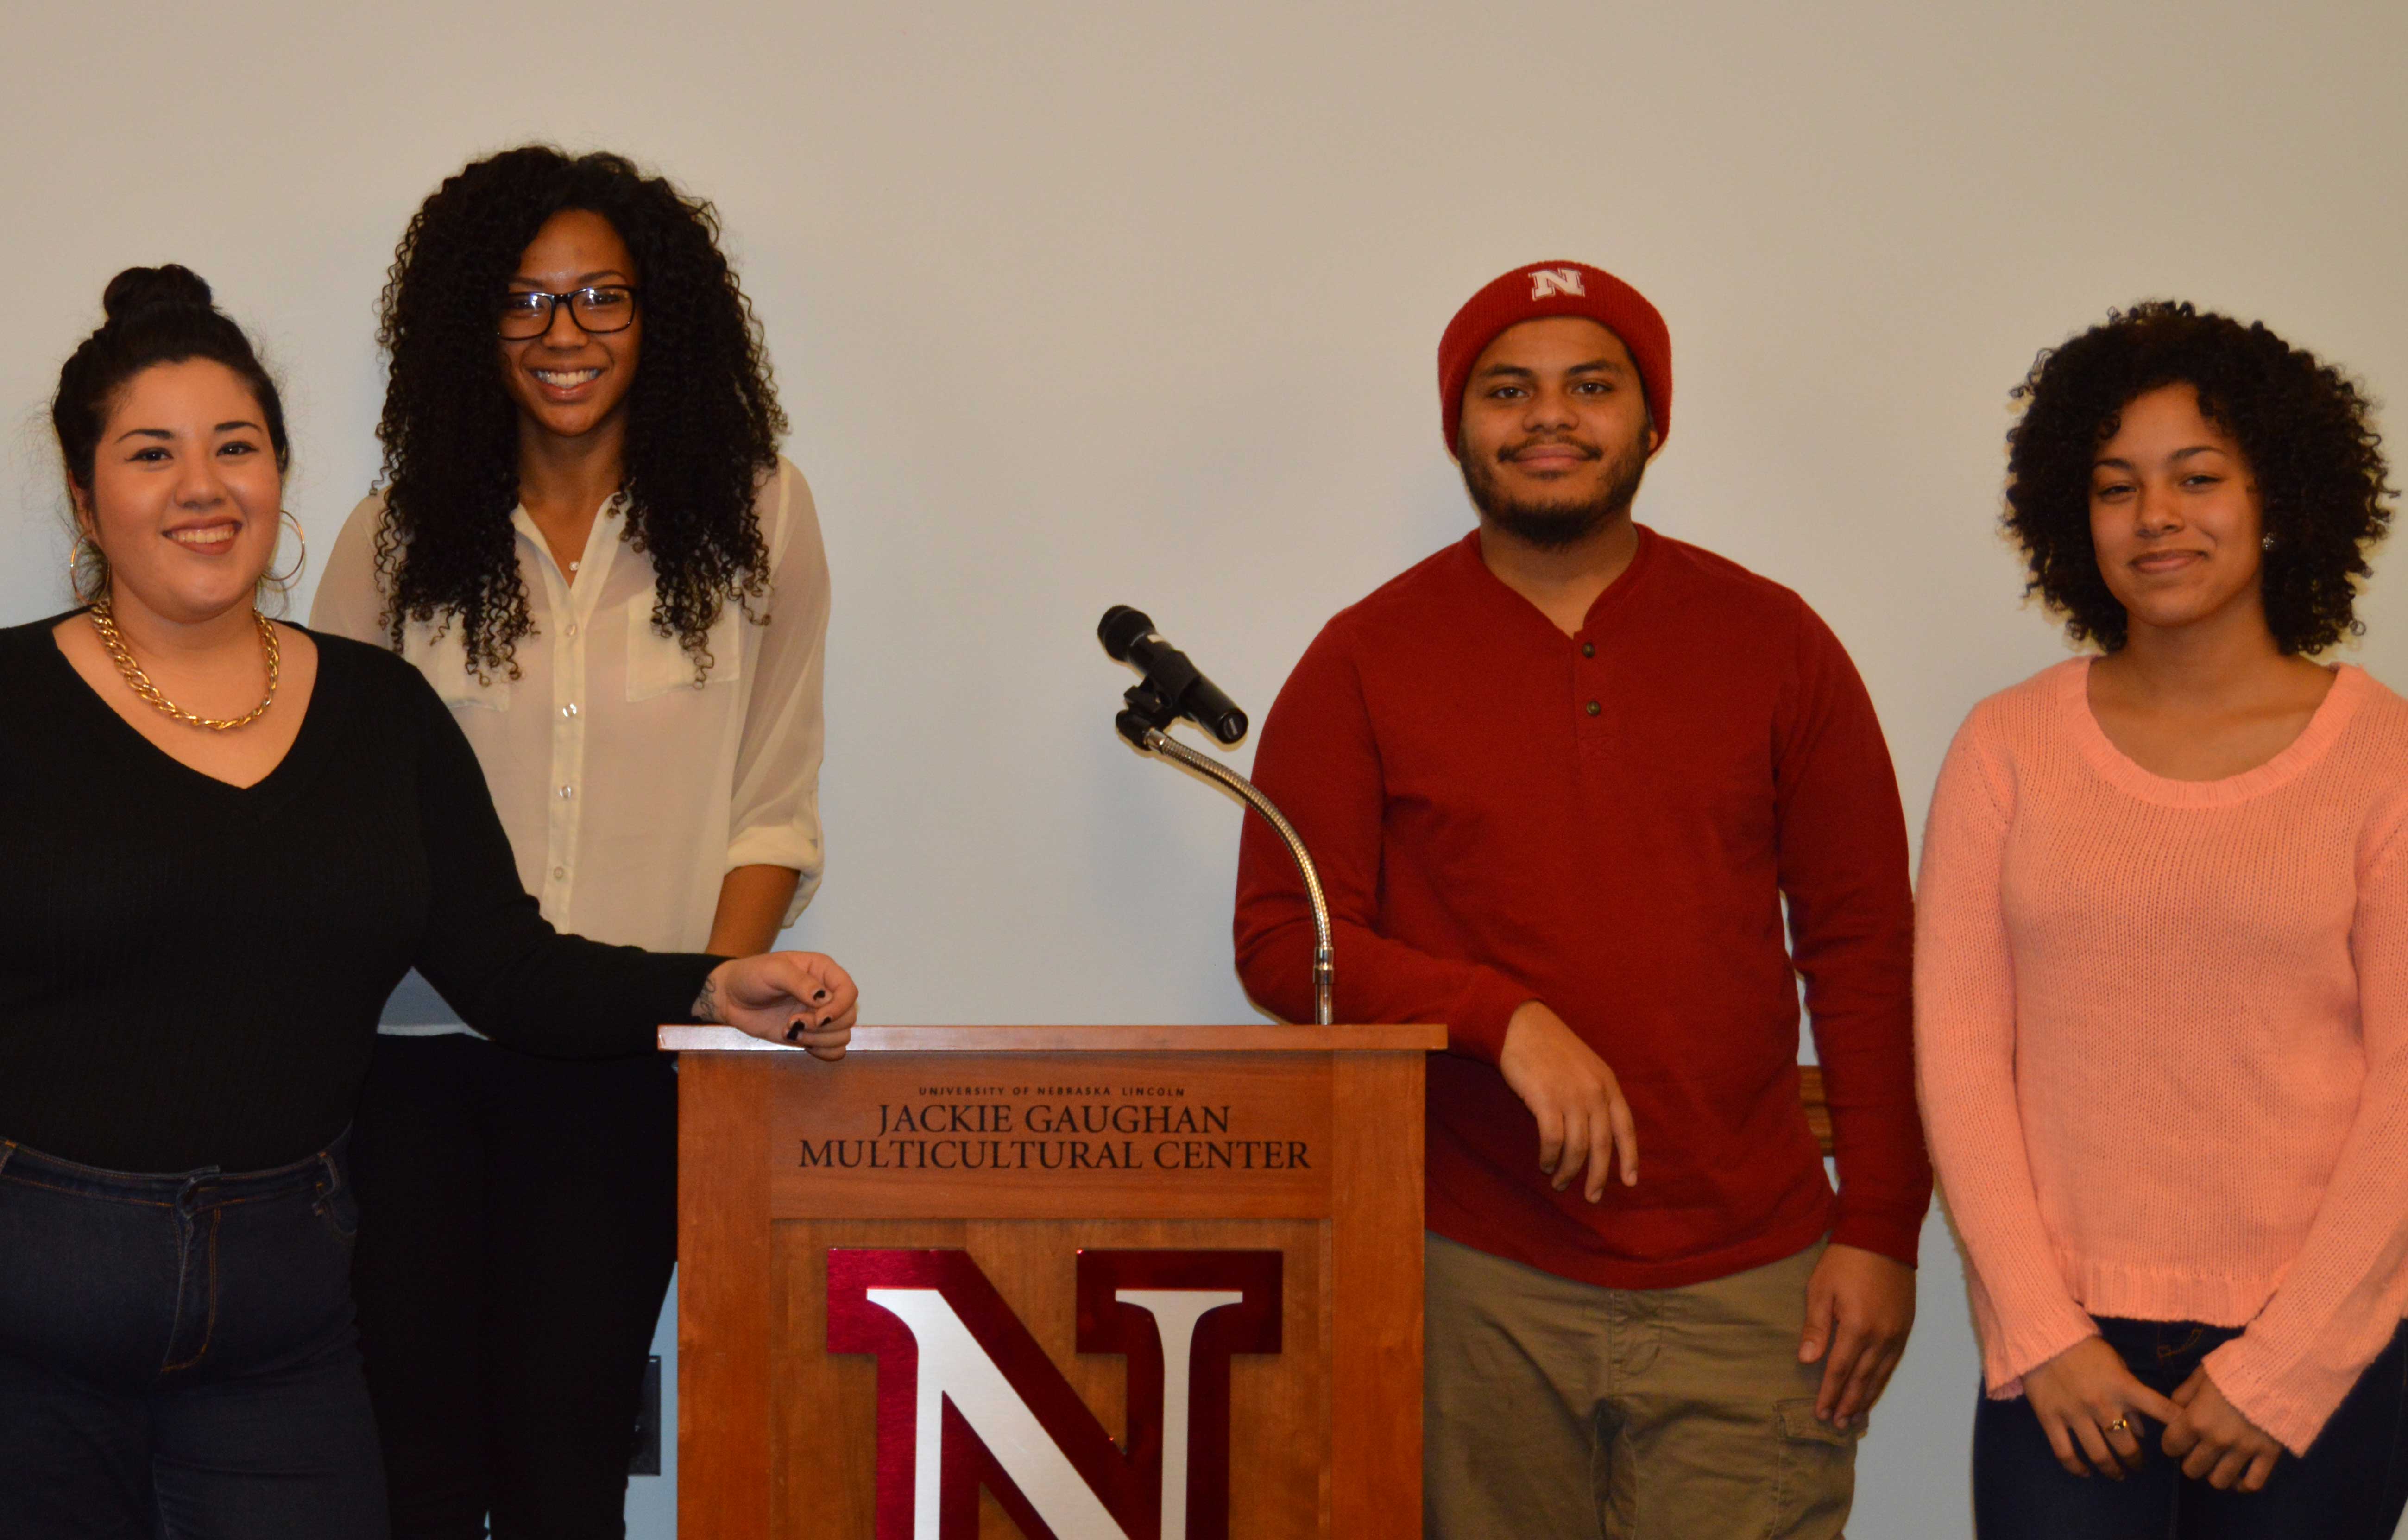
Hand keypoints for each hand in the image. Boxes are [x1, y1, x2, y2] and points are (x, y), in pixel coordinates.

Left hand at [696, 952, 857, 1060]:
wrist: (730, 998)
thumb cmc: (750, 976)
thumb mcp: (773, 971)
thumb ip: (800, 982)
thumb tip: (824, 999)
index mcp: (823, 971)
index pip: (849, 991)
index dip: (840, 1007)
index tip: (817, 1017)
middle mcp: (826, 994)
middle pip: (849, 1016)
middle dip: (823, 1026)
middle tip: (794, 1022)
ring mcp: (819, 1016)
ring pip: (842, 1035)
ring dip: (818, 1039)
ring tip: (790, 1030)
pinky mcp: (811, 1035)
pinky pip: (833, 1050)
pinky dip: (821, 1051)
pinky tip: (797, 1040)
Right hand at [1496, 1001, 1635, 1201]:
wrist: (1521, 1026)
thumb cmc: (1551, 1048)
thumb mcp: (1586, 1067)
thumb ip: (1596, 1095)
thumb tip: (1598, 1134)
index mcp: (1608, 1084)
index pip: (1625, 1128)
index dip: (1629, 1158)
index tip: (1630, 1182)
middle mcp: (1594, 1092)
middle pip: (1602, 1146)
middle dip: (1598, 1177)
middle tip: (1591, 1197)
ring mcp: (1571, 1096)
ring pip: (1577, 1148)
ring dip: (1568, 1171)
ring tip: (1559, 1182)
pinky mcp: (1546, 1100)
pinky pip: (1552, 1140)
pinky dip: (1550, 1157)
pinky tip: (1545, 1164)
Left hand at [1798, 1243, 1915, 1428]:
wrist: (1883, 1237)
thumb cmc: (1844, 1261)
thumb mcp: (1820, 1289)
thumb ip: (1816, 1327)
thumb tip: (1807, 1360)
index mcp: (1857, 1327)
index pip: (1840, 1370)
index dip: (1829, 1393)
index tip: (1820, 1413)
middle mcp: (1881, 1336)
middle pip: (1862, 1379)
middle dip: (1847, 1404)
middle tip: (1836, 1425)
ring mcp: (1897, 1334)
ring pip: (1881, 1376)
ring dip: (1866, 1399)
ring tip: (1853, 1419)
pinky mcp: (1906, 1328)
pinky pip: (1893, 1364)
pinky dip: (1882, 1382)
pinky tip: (1873, 1392)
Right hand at [2021, 1336, 2181, 1479]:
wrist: (2042, 1337)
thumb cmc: (2085, 1349)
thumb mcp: (2116, 1365)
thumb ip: (2132, 1395)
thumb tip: (2143, 1430)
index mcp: (2123, 1387)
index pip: (2161, 1410)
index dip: (2178, 1426)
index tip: (2185, 1442)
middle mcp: (2102, 1404)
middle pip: (2127, 1446)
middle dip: (2136, 1461)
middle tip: (2137, 1465)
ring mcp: (2074, 1414)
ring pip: (2099, 1455)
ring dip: (2112, 1469)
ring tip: (2117, 1474)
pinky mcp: (2050, 1418)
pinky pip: (2065, 1452)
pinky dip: (2076, 1468)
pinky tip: (2085, 1472)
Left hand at [2161, 1368, 2282, 1491]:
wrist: (2279, 1370)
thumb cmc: (2236, 1367)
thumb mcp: (2203, 1373)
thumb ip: (2185, 1393)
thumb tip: (2174, 1408)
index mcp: (2196, 1419)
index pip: (2171, 1446)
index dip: (2171, 1444)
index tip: (2177, 1440)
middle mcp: (2217, 1440)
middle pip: (2193, 1468)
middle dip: (2191, 1461)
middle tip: (2198, 1451)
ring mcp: (2244, 1450)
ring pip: (2219, 1481)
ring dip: (2215, 1474)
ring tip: (2217, 1463)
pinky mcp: (2269, 1455)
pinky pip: (2253, 1483)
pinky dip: (2243, 1484)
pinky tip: (2240, 1477)